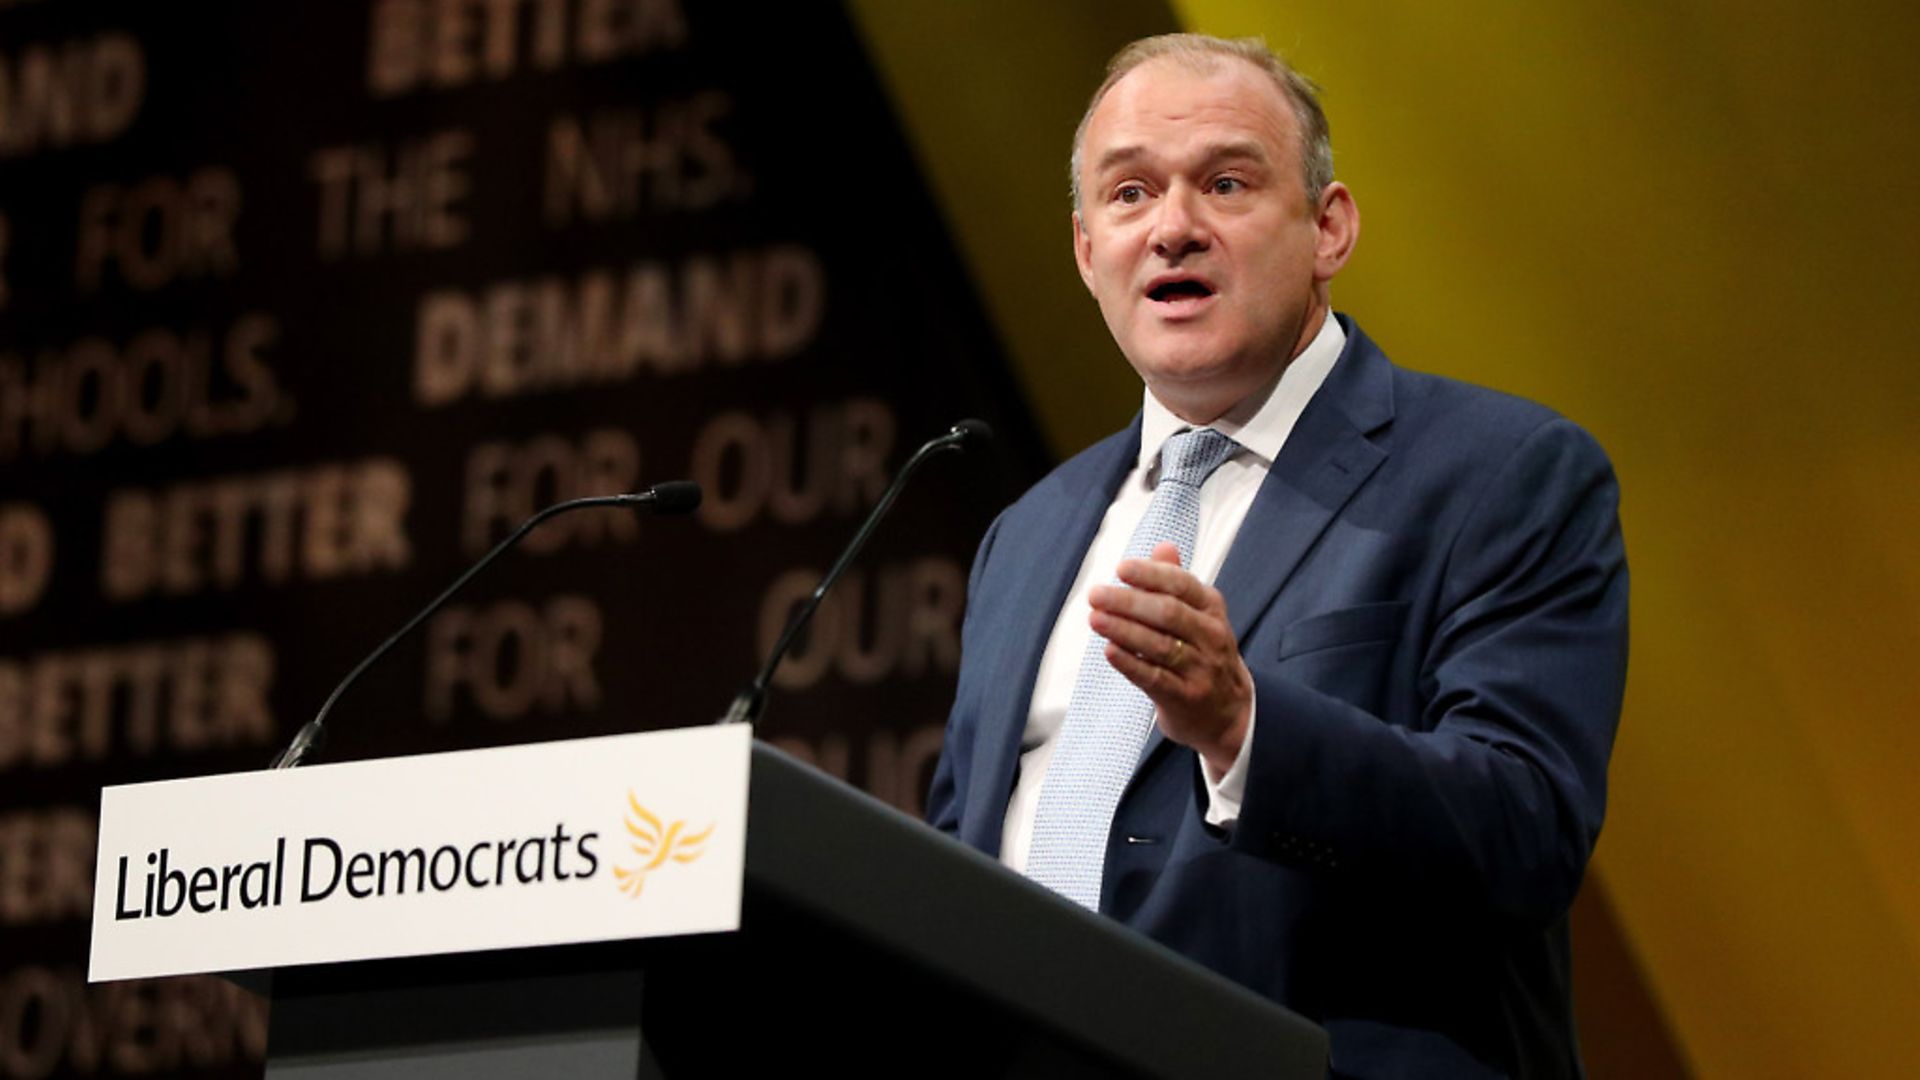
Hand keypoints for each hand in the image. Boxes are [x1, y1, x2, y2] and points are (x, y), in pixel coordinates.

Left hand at [1088, 541, 1252, 776]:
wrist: (1228, 712)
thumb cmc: (1203, 654)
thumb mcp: (1199, 615)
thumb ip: (1177, 582)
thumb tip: (1163, 546)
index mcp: (1212, 608)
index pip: (1181, 584)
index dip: (1150, 575)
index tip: (1120, 569)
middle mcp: (1211, 636)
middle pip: (1168, 613)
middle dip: (1128, 602)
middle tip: (1096, 594)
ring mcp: (1200, 669)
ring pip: (1160, 645)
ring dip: (1123, 630)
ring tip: (1095, 618)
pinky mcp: (1185, 697)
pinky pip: (1154, 678)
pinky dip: (1130, 663)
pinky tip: (1109, 651)